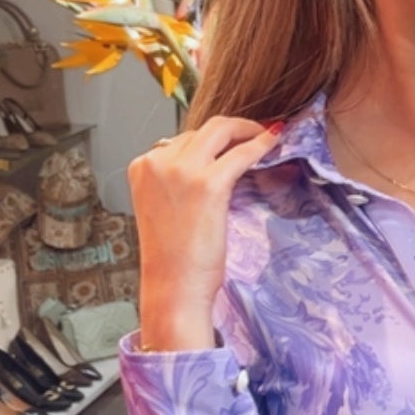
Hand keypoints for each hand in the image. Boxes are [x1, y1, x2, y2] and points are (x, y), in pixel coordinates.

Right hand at [127, 117, 278, 349]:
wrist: (173, 286)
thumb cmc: (172, 256)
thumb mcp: (165, 206)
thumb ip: (178, 180)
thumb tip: (213, 161)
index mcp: (142, 166)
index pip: (182, 139)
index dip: (211, 140)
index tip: (232, 140)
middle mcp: (157, 162)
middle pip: (202, 129)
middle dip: (233, 127)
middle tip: (255, 132)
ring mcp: (181, 171)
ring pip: (221, 131)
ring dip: (248, 130)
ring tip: (266, 136)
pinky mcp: (208, 184)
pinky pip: (241, 153)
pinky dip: (260, 144)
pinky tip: (273, 143)